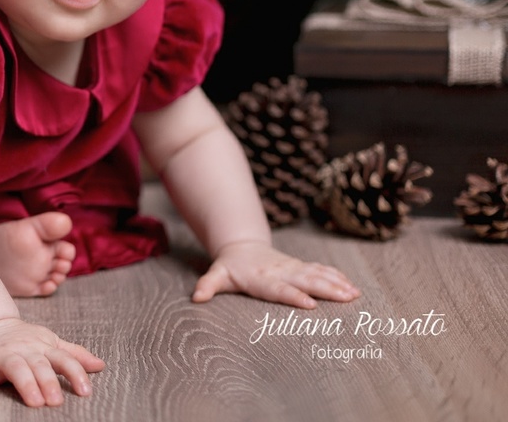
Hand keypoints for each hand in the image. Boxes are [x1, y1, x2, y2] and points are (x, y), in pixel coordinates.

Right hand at [0, 318, 104, 406]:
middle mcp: (25, 350)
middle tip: (56, 401)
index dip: (75, 373)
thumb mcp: (50, 343)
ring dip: (25, 383)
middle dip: (48, 382)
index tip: (85, 391)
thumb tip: (100, 365)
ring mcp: (3, 355)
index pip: (63, 358)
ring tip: (34, 401)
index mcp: (43, 347)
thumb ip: (73, 355)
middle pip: (39, 364)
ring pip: (16, 367)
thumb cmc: (22, 339)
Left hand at [192, 240, 360, 307]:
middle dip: (326, 289)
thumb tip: (196, 297)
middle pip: (305, 281)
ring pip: (317, 274)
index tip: (309, 305)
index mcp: (261, 278)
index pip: (279, 288)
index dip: (293, 296)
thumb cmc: (230, 267)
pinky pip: (321, 271)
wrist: (242, 247)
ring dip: (337, 283)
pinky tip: (352, 287)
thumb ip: (208, 286)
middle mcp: (281, 272)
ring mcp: (293, 268)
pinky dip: (337, 277)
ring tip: (355, 294)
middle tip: (347, 298)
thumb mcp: (216, 275)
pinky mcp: (300, 267)